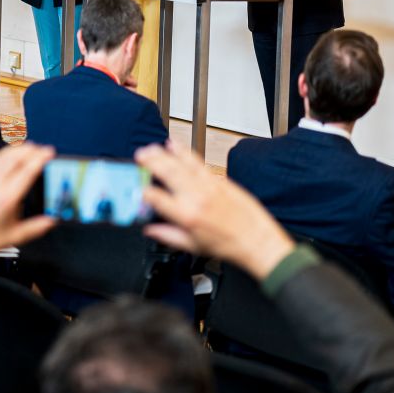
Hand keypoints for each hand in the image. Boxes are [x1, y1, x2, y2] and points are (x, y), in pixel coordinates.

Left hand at [0, 144, 56, 275]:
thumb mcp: (16, 236)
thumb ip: (37, 227)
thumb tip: (52, 220)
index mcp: (6, 199)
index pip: (26, 171)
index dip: (40, 158)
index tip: (49, 152)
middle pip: (14, 157)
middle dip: (30, 149)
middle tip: (43, 149)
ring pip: (1, 156)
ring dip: (17, 149)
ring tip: (30, 147)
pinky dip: (4, 154)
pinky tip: (11, 156)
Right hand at [137, 143, 294, 279]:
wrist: (257, 241)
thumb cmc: (229, 245)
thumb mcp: (193, 247)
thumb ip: (167, 236)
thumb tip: (150, 230)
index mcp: (186, 216)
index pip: (156, 197)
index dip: (142, 191)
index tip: (136, 188)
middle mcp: (196, 198)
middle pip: (167, 172)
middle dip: (150, 162)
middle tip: (139, 157)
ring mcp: (208, 186)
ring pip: (181, 163)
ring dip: (163, 153)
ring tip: (151, 148)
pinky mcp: (218, 180)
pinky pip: (197, 162)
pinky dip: (183, 152)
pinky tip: (175, 146)